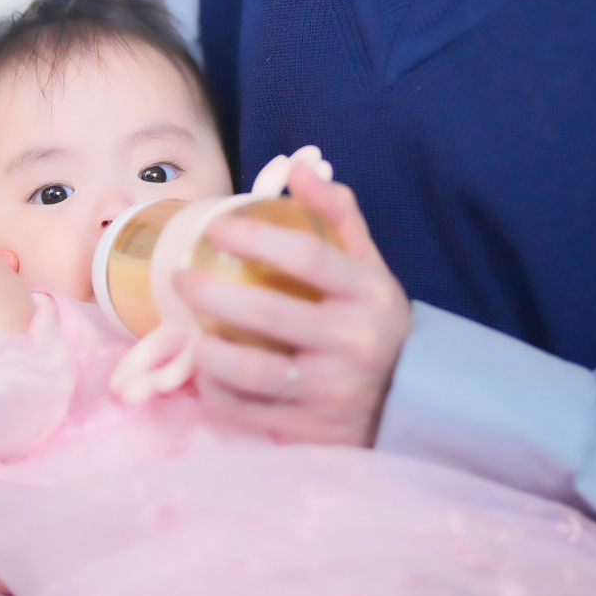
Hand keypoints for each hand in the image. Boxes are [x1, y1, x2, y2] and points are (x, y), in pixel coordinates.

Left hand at [173, 161, 410, 445]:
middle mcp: (352, 343)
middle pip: (268, 314)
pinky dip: (218, 392)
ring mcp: (332, 392)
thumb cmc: (376, 321)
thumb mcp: (369, 267)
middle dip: (212, 293)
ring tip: (188, 333)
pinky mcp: (314, 431)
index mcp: (368, 294)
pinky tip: (206, 372)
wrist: (414, 400)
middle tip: (182, 277)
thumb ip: (337, 216)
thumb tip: (299, 164)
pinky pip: (250, 412)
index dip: (254, 236)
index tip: (214, 226)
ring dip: (208, 350)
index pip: (307, 256)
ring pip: (253, 372)